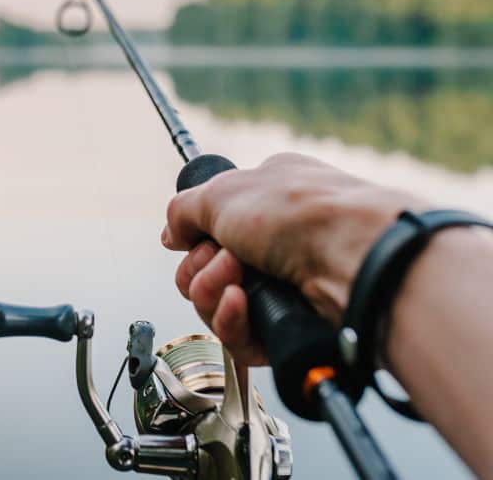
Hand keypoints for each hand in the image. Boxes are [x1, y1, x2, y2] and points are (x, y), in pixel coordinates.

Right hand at [161, 153, 424, 364]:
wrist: (356, 257)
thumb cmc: (300, 212)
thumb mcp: (223, 191)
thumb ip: (184, 210)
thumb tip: (171, 235)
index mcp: (267, 198)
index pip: (211, 226)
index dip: (195, 237)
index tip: (193, 238)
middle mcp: (276, 242)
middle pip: (205, 270)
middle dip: (200, 267)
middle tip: (224, 258)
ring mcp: (284, 286)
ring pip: (216, 305)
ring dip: (211, 291)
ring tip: (236, 279)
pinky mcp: (288, 328)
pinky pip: (238, 337)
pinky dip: (231, 321)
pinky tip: (241, 303)